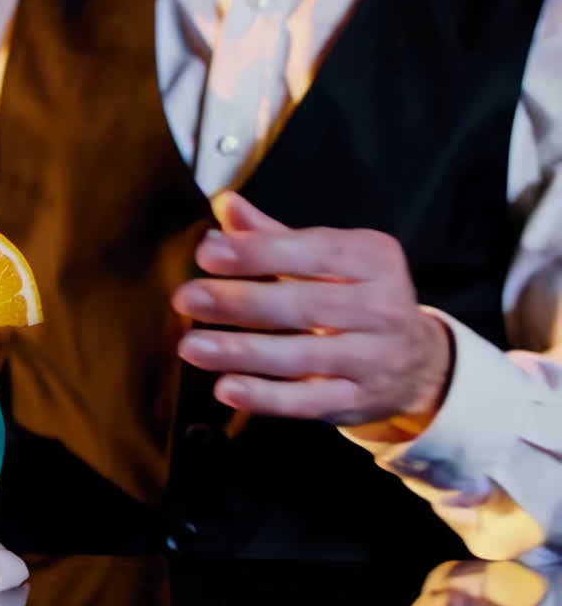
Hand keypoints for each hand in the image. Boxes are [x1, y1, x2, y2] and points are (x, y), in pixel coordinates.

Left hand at [172, 192, 452, 426]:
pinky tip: (226, 388)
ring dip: (242, 352)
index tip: (208, 253)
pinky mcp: (357, 400)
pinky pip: (307, 401)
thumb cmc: (355, 298)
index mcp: (372, 258)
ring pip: (302, 355)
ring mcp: (372, 358)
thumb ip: (273, 236)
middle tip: (187, 298)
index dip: (259, 252)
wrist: (419, 362)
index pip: (313, 252)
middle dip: (240, 301)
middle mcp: (380, 307)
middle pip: (305, 304)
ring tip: (192, 346)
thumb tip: (225, 204)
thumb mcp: (328, 259)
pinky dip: (266, 397)